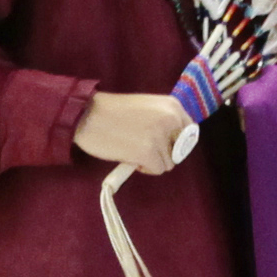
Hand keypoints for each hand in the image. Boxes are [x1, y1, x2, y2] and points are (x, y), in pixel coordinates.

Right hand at [71, 90, 192, 170]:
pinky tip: (130, 157)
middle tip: (144, 147)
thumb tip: (175, 143)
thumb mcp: (146, 108)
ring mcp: (160, 136)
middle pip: (180, 150)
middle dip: (164, 153)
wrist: (87, 115)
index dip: (176, 142)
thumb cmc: (112, 112)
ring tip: (132, 149)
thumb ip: (163, 120)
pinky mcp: (149, 152)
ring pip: (169, 162)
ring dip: (152, 161)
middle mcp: (171, 119)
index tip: (164, 145)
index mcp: (172, 106)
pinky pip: (157, 170)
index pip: (189, 132)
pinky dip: (144, 168)